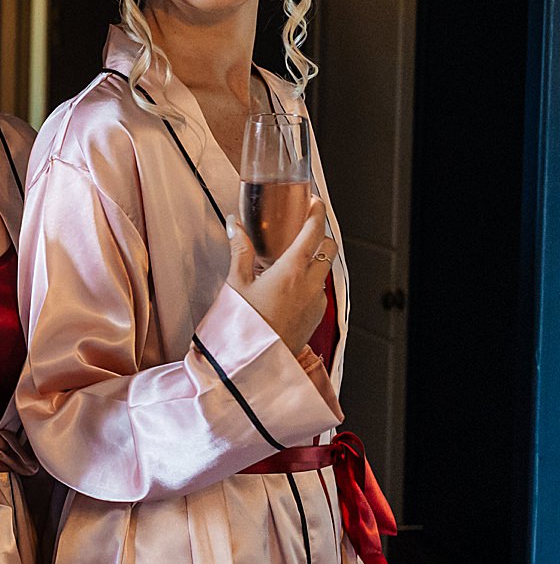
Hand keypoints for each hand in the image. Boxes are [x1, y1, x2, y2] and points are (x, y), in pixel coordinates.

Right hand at [225, 196, 332, 351]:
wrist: (254, 361)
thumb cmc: (243, 323)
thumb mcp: (235, 283)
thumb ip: (239, 250)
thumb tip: (233, 225)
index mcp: (290, 271)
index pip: (314, 232)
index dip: (317, 213)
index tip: (314, 202)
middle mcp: (309, 284)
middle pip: (330, 248)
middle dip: (321, 235)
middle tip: (303, 230)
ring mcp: (316, 301)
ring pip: (324, 270)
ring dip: (313, 261)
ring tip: (289, 263)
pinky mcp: (316, 316)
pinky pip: (319, 291)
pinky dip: (308, 283)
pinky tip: (288, 289)